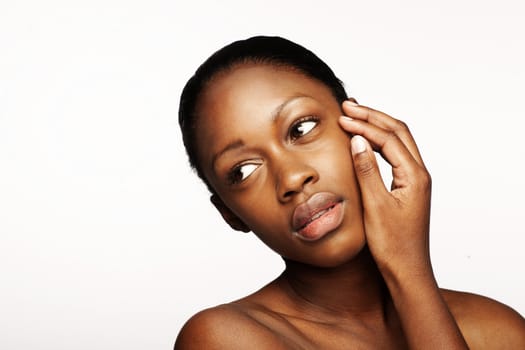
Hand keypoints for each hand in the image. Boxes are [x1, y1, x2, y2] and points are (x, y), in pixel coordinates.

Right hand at [339, 101, 431, 278]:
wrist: (407, 270)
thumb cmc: (392, 245)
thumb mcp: (375, 206)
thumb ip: (367, 171)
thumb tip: (357, 140)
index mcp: (414, 176)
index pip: (388, 138)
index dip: (364, 125)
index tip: (342, 117)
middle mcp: (419, 173)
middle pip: (398, 132)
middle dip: (372, 116)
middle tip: (348, 105)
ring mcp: (414, 180)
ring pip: (398, 141)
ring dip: (376, 126)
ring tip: (354, 115)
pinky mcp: (407, 187)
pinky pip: (394, 154)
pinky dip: (378, 142)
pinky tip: (365, 141)